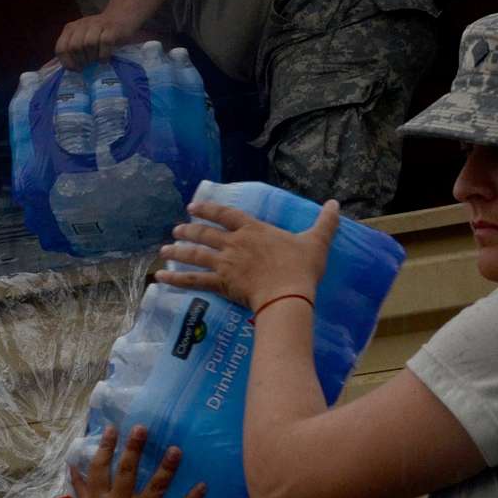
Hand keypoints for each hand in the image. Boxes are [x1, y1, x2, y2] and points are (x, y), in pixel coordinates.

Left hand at [54, 11, 136, 69]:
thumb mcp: (82, 38)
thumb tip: (70, 69)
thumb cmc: (99, 33)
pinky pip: (105, 43)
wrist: (120, 18)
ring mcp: (97, 25)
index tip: (76, 69)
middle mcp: (82, 25)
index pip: (61, 48)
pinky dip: (104, 55)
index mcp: (70, 28)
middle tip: (87, 66)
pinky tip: (105, 59)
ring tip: (95, 62)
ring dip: (92, 57)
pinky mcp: (111, 29)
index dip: (67, 62)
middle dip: (80, 61)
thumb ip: (74, 49)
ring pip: (89, 44)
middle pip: (74, 46)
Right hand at [70, 425, 204, 497]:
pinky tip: (202, 486)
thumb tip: (72, 462)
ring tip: (176, 450)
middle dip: (134, 448)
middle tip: (143, 428)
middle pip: (126, 472)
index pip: (99, 468)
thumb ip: (81, 487)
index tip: (113, 428)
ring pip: (155, 488)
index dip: (106, 447)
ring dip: (166, 467)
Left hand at [155, 198, 339, 312]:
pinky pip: (193, 279)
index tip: (193, 206)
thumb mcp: (316, 242)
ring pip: (195, 254)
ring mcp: (225, 263)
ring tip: (164, 250)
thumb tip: (336, 204)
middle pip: (205, 233)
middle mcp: (234, 243)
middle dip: (189, 230)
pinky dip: (176, 278)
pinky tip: (160, 277)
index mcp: (253, 229)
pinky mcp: (220, 283)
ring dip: (178, 251)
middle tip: (177, 229)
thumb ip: (325, 223)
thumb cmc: (301, 268)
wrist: (288, 294)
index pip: (225, 214)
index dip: (208, 208)